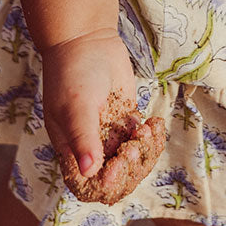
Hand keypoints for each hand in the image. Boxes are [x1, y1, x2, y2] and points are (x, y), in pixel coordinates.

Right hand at [40, 28, 138, 176]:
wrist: (86, 39)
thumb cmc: (73, 71)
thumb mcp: (76, 105)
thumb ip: (83, 138)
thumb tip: (89, 172)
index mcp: (72, 149)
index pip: (88, 186)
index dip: (106, 185)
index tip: (118, 165)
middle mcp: (91, 146)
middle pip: (116, 179)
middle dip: (130, 168)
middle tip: (134, 144)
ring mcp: (110, 133)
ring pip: (134, 162)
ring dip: (145, 152)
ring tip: (146, 129)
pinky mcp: (126, 119)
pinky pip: (143, 141)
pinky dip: (152, 138)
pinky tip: (153, 122)